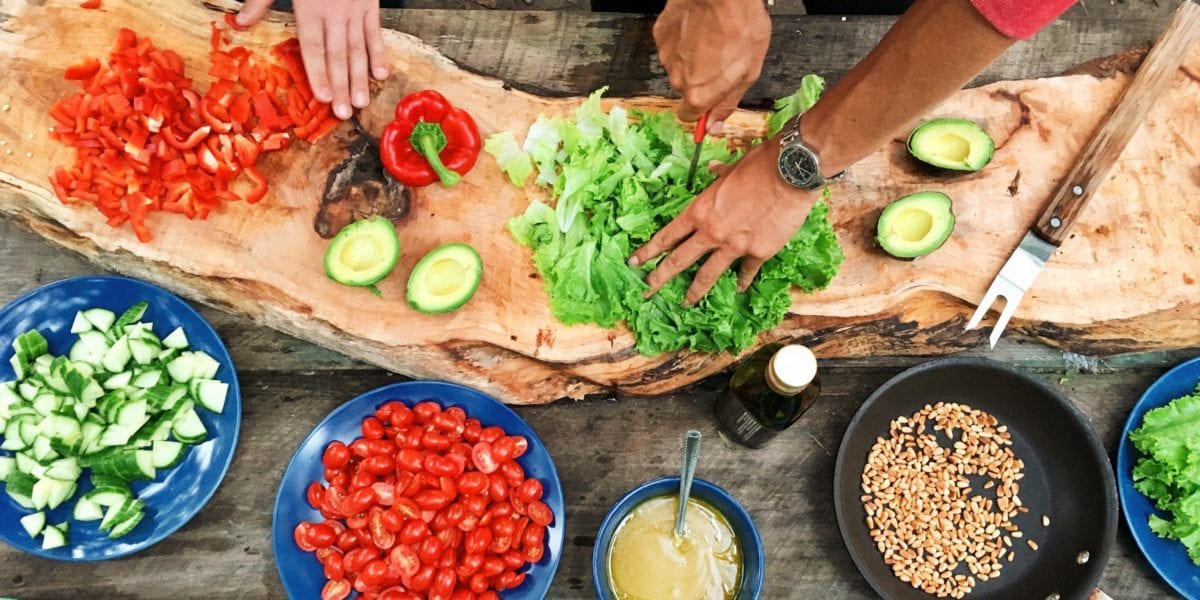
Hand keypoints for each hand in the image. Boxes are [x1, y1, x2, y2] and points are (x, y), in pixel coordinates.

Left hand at [237, 0, 388, 119]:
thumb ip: (261, 0)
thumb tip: (240, 22)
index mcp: (309, 7)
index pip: (313, 47)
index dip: (318, 73)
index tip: (322, 97)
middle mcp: (334, 12)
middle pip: (337, 55)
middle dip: (341, 85)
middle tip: (343, 113)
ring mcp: (355, 9)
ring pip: (358, 49)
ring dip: (360, 78)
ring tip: (360, 103)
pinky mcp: (370, 5)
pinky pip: (376, 33)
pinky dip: (379, 53)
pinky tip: (380, 75)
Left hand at [628, 139, 818, 305]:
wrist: (791, 173)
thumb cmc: (759, 164)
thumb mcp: (731, 169)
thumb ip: (718, 177)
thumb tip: (712, 171)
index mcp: (700, 211)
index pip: (667, 236)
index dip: (649, 251)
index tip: (635, 262)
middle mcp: (712, 232)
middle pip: (680, 260)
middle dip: (660, 277)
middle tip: (648, 290)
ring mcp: (734, 246)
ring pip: (708, 274)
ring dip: (695, 291)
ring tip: (686, 302)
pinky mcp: (759, 252)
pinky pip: (746, 271)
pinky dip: (742, 280)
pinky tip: (738, 288)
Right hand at [653, 0, 770, 133]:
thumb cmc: (740, 27)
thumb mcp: (748, 73)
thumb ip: (728, 103)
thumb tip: (714, 126)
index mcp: (698, 94)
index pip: (689, 116)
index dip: (701, 109)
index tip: (710, 101)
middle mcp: (677, 79)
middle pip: (686, 88)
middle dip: (700, 79)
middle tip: (721, 60)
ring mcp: (666, 56)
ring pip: (679, 65)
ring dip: (693, 57)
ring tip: (712, 38)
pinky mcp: (661, 34)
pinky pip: (672, 45)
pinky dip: (684, 39)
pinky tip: (699, 27)